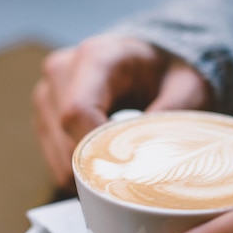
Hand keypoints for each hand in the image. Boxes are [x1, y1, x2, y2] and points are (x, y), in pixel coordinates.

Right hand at [32, 34, 211, 190]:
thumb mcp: (188, 90)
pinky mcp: (43, 116)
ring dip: (91, 172)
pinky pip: (57, 164)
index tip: (128, 170)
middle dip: (102, 167)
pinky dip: (83, 172)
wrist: (151, 62)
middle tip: (136, 174)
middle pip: (66, 141)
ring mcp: (47, 95)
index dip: (98, 151)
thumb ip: (171, 119)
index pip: (77, 113)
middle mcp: (61, 72)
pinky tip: (108, 159)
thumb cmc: (169, 74)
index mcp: (96, 57)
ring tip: (124, 163)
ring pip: (60, 160)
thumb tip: (150, 160)